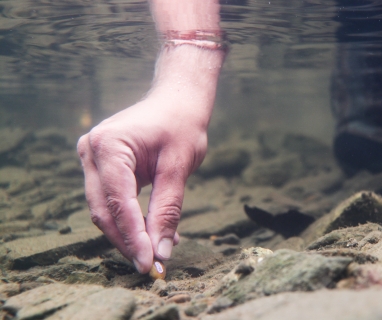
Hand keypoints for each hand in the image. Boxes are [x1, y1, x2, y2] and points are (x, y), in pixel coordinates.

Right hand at [77, 52, 218, 271]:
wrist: (177, 101)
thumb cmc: (182, 125)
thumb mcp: (179, 166)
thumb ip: (167, 209)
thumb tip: (162, 251)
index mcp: (109, 145)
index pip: (118, 202)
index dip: (134, 237)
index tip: (150, 264)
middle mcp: (91, 151)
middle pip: (104, 210)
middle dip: (128, 241)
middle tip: (153, 266)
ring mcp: (92, 158)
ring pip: (105, 210)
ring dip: (130, 234)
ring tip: (159, 250)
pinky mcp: (101, 167)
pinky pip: (112, 200)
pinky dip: (131, 219)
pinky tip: (154, 232)